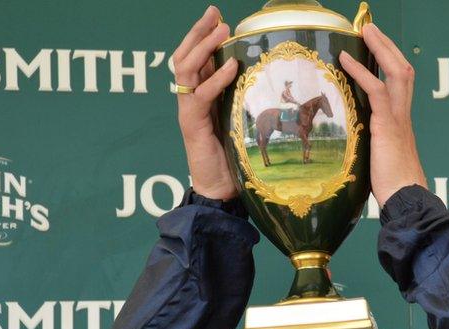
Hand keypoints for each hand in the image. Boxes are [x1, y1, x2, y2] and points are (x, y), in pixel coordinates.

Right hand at [172, 5, 239, 199]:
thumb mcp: (240, 120)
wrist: (220, 190)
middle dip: (199, 32)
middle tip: (215, 13)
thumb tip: (264, 77)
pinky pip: (201, 96)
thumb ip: (242, 99)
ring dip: (204, 47)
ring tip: (222, 30)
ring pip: (186, 69)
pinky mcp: (193, 125)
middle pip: (184, 56)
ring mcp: (189, 111)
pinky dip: (216, 79)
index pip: (195, 58)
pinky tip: (232, 66)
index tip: (218, 16)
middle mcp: (190, 100)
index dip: (203, 36)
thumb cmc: (234, 157)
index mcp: (199, 96)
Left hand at [339, 23, 427, 207]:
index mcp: (401, 123)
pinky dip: (361, 71)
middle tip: (371, 29)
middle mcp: (403, 116)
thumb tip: (350, 148)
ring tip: (365, 31)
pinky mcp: (387, 126)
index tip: (375, 49)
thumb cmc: (393, 188)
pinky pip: (377, 90)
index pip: (400, 85)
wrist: (406, 199)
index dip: (389, 64)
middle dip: (387, 47)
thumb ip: (370, 147)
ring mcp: (398, 119)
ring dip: (380, 48)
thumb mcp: (380, 160)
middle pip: (403, 70)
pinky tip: (345, 60)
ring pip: (396, 73)